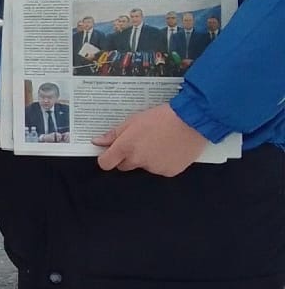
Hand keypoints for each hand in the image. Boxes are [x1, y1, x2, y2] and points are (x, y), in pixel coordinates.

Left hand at [93, 103, 208, 176]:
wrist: (191, 120)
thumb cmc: (161, 117)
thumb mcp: (133, 120)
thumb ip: (113, 134)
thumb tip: (98, 142)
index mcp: (125, 147)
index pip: (106, 163)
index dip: (107, 158)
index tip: (111, 153)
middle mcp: (138, 160)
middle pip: (124, 166)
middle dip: (128, 157)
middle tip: (140, 143)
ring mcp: (154, 168)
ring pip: (144, 167)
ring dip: (147, 159)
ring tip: (159, 142)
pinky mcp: (169, 172)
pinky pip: (161, 169)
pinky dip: (163, 162)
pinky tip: (170, 149)